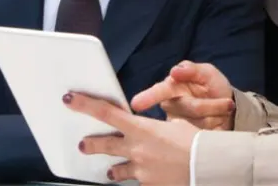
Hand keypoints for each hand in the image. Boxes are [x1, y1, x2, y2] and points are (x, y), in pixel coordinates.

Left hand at [64, 91, 197, 185]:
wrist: (207, 166)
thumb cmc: (195, 143)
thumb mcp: (174, 127)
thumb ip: (156, 129)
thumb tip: (154, 132)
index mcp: (141, 128)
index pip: (105, 113)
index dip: (84, 105)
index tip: (70, 99)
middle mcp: (135, 148)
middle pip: (103, 145)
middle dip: (90, 145)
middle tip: (82, 144)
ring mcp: (140, 170)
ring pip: (117, 170)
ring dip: (113, 170)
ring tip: (110, 172)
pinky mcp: (147, 185)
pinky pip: (139, 183)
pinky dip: (142, 180)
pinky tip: (148, 179)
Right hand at [131, 61, 234, 129]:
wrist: (230, 109)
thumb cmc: (213, 87)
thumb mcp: (207, 73)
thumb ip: (192, 69)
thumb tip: (174, 71)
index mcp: (171, 88)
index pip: (158, 92)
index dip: (147, 98)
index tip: (136, 104)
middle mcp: (171, 107)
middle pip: (187, 108)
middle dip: (209, 105)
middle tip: (227, 103)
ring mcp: (179, 125)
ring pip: (197, 121)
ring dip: (216, 114)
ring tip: (225, 109)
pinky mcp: (188, 139)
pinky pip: (202, 134)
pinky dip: (217, 125)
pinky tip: (220, 120)